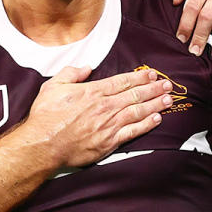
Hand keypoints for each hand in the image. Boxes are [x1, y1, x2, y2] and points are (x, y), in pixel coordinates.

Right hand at [21, 66, 172, 167]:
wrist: (43, 144)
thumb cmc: (45, 116)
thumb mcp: (51, 87)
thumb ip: (70, 73)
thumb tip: (86, 67)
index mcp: (92, 91)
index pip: (121, 81)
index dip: (139, 77)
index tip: (151, 75)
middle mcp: (104, 106)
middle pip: (135, 95)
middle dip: (153, 89)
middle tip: (167, 84)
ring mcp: (109, 124)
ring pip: (139, 111)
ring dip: (155, 104)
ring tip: (168, 99)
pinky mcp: (110, 141)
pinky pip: (134, 131)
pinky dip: (147, 124)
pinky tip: (157, 119)